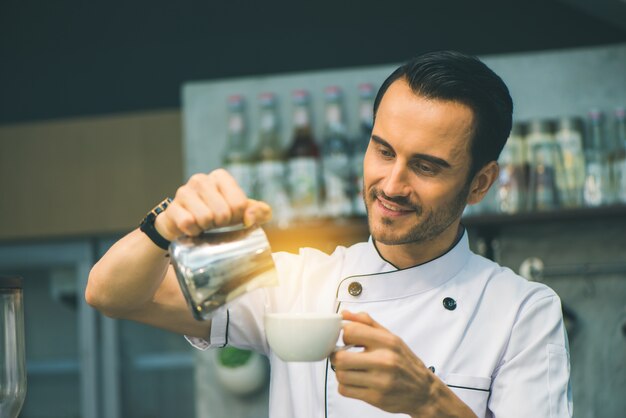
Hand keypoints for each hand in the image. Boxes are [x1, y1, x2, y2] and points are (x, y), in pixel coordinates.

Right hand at [154, 169, 271, 240]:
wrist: (187, 225)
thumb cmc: (219, 216)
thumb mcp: (243, 213)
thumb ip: (260, 212)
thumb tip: (250, 217)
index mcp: (221, 177)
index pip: (239, 204)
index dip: (237, 218)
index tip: (230, 218)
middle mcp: (201, 179)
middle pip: (223, 213)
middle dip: (221, 224)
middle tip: (215, 222)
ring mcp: (184, 192)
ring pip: (205, 218)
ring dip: (206, 228)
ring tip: (203, 224)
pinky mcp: (171, 208)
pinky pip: (187, 223)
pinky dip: (192, 232)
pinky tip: (191, 228)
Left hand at [330, 311, 472, 416]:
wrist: (423, 390)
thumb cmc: (404, 362)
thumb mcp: (391, 337)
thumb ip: (367, 323)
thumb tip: (344, 314)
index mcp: (387, 342)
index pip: (350, 331)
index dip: (344, 335)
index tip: (347, 340)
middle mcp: (384, 360)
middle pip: (340, 357)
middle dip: (337, 356)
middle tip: (343, 357)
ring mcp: (380, 381)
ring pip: (340, 375)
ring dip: (341, 372)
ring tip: (350, 370)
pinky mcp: (375, 398)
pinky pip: (345, 390)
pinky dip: (345, 386)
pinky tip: (355, 381)